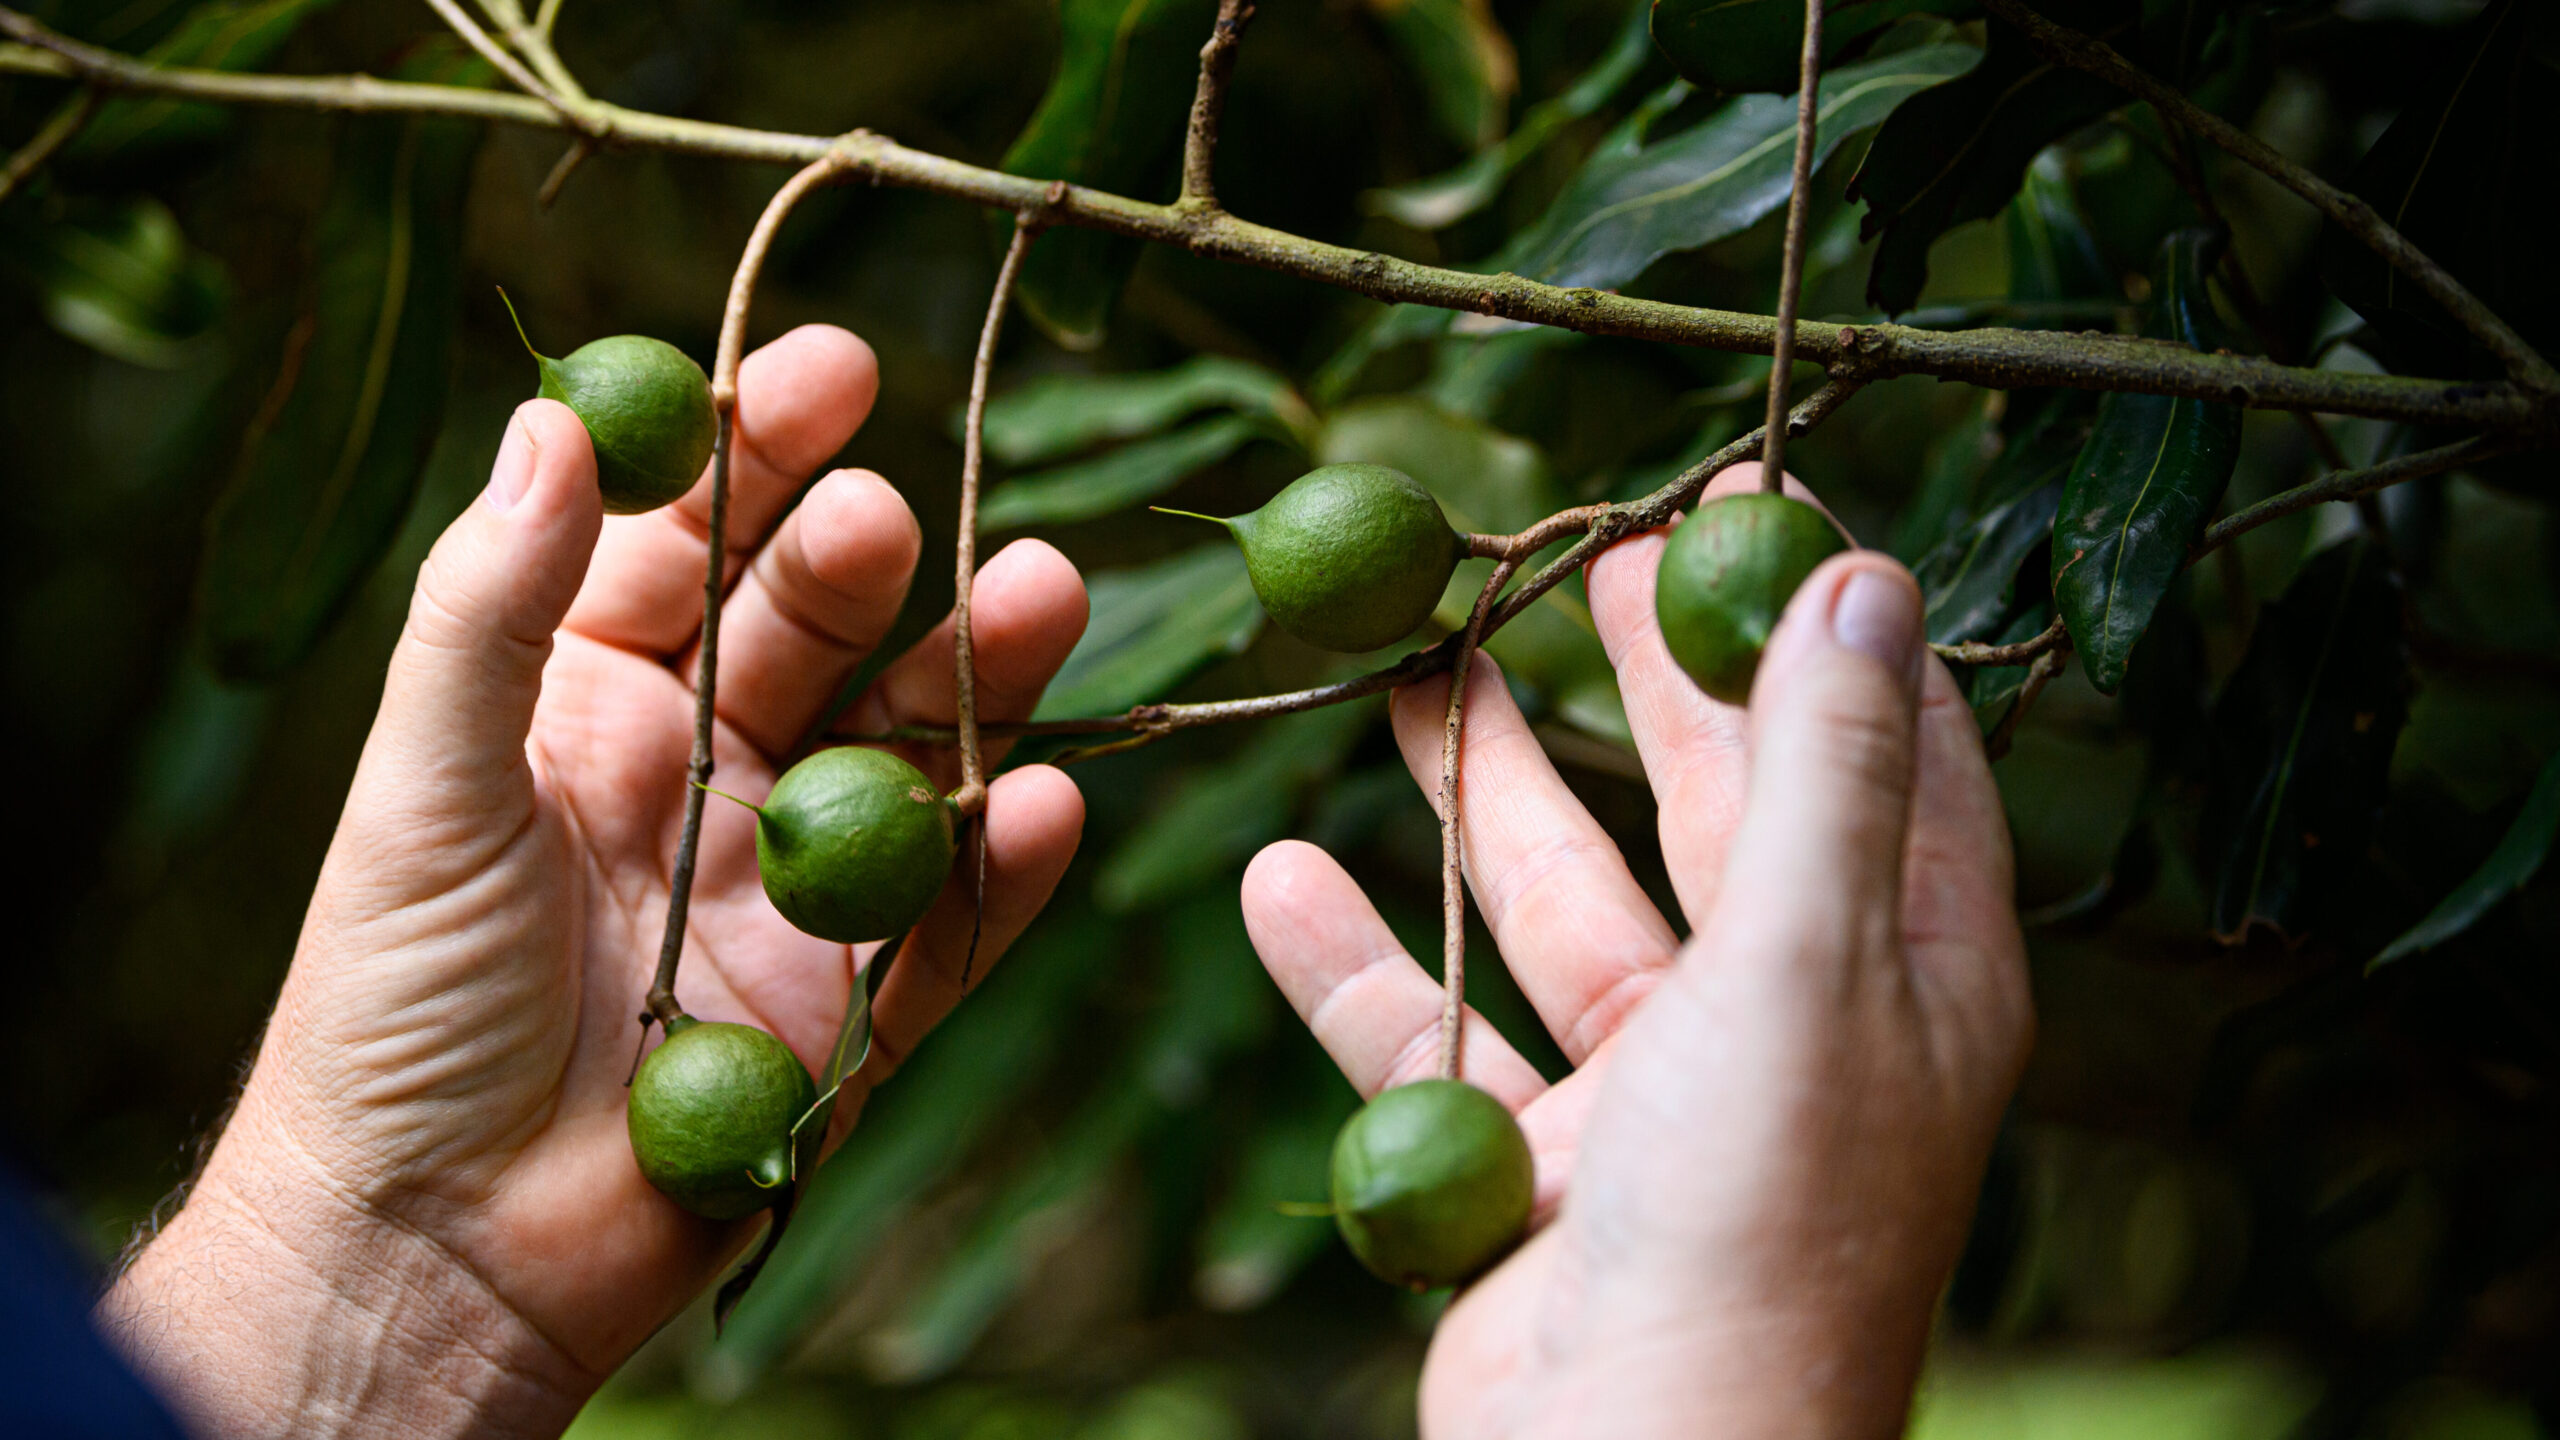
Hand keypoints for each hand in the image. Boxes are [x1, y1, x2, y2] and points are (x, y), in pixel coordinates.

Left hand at [100, 327, 1089, 1438]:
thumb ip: (489, 605)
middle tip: (902, 515)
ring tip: (1045, 594)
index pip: (691, 541)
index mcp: (588, 703)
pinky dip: (1001, 864)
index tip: (835, 366)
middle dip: (869, 560)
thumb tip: (554, 419)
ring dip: (979, 677)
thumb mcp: (425, 782)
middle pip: (816, 631)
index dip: (760, 449)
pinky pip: (951, 919)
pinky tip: (1040, 801)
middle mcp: (702, 774)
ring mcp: (788, 884)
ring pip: (909, 750)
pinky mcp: (852, 1003)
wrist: (433, 1242)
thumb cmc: (395, 1003)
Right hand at [1240, 467, 2031, 1438]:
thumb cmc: (1758, 1218)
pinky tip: (1279, 881)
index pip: (1883, 746)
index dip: (1814, 617)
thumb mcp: (1808, 962)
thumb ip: (1824, 766)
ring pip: (1561, 906)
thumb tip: (1864, 573)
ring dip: (1480, 795)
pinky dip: (1362, 964)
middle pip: (1713, 805)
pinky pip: (1440, 1034)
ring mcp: (1661, 1099)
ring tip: (1405, 670)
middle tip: (1569, 554)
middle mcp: (1796, 1024)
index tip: (1736, 496)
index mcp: (1910, 970)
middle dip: (1641, 679)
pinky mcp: (1541, 1168)